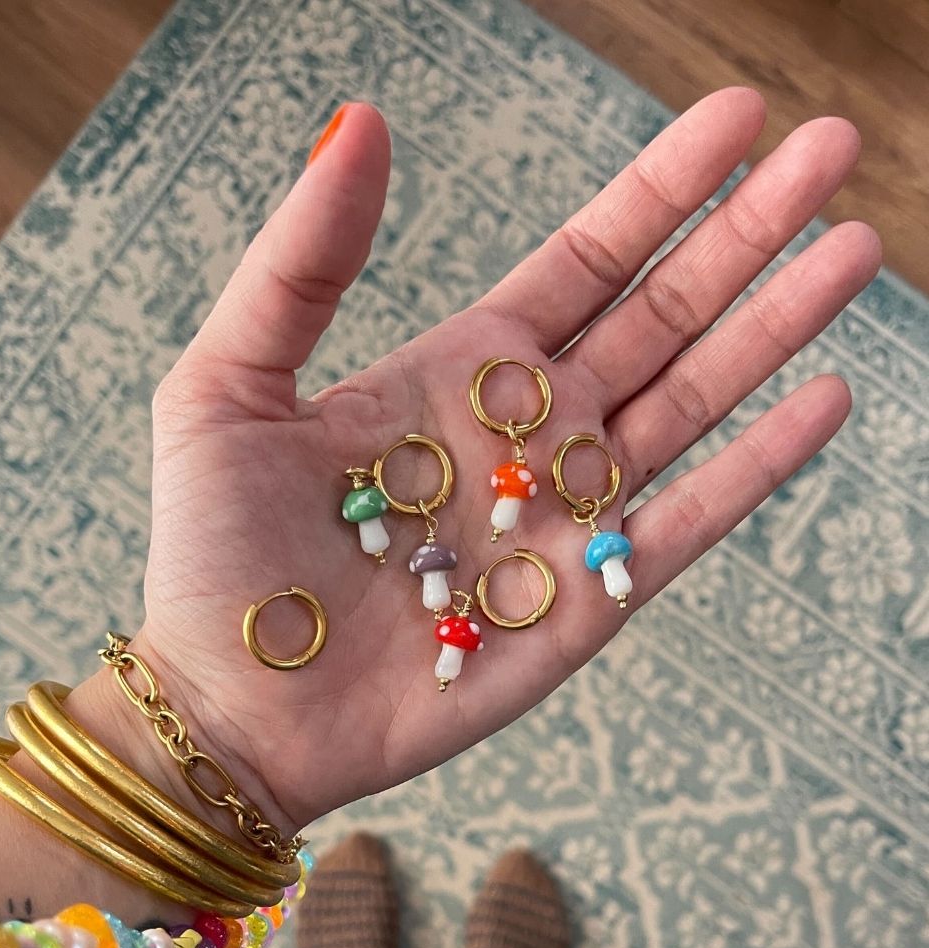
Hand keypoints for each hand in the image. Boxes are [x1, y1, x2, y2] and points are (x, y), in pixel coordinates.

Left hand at [134, 89, 879, 835]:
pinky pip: (689, 522)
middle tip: (826, 148)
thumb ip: (302, 260)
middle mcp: (528, 433)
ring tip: (850, 251)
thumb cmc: (217, 552)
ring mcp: (566, 514)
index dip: (659, 191)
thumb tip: (360, 123)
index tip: (734, 120)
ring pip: (690, 403)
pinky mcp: (588, 599)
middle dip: (743, 235)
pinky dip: (756, 464)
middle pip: (657, 314)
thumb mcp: (229, 382)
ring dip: (771, 328)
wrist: (238, 706)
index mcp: (458, 372)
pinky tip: (825, 397)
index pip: (582, 260)